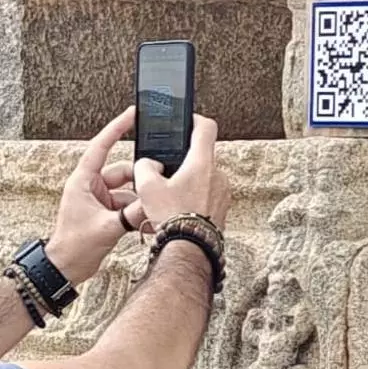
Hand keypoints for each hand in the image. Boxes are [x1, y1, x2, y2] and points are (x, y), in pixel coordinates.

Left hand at [47, 107, 139, 284]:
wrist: (66, 269)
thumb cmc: (74, 247)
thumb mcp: (107, 228)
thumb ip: (132, 214)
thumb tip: (153, 202)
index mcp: (83, 181)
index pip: (101, 146)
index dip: (117, 128)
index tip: (132, 114)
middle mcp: (90, 186)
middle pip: (122, 171)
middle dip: (139, 179)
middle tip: (156, 183)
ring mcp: (99, 199)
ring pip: (127, 189)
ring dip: (139, 198)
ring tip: (151, 209)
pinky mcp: (105, 212)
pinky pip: (126, 203)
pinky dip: (136, 210)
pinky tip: (146, 219)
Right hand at [133, 114, 224, 236]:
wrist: (189, 249)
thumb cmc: (172, 218)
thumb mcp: (147, 187)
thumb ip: (144, 167)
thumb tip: (148, 165)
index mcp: (201, 163)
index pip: (206, 127)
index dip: (195, 120)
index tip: (187, 121)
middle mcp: (217, 175)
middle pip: (202, 156)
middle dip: (185, 161)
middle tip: (168, 171)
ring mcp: (223, 192)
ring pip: (205, 178)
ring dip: (191, 182)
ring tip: (172, 196)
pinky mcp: (223, 208)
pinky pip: (209, 195)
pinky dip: (196, 198)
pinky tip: (181, 209)